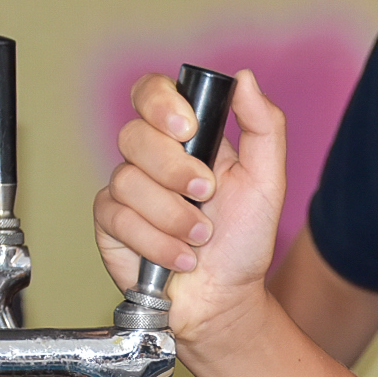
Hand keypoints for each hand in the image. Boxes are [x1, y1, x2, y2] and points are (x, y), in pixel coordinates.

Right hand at [93, 68, 287, 345]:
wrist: (226, 298)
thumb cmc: (244, 242)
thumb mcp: (267, 181)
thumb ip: (263, 127)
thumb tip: (245, 79)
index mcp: (185, 139)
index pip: (151, 93)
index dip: (161, 103)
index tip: (188, 128)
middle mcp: (150, 159)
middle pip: (135, 135)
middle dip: (176, 171)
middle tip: (206, 196)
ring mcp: (126, 190)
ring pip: (128, 181)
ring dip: (174, 217)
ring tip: (200, 239)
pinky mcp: (110, 223)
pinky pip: (119, 218)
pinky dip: (157, 243)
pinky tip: (180, 258)